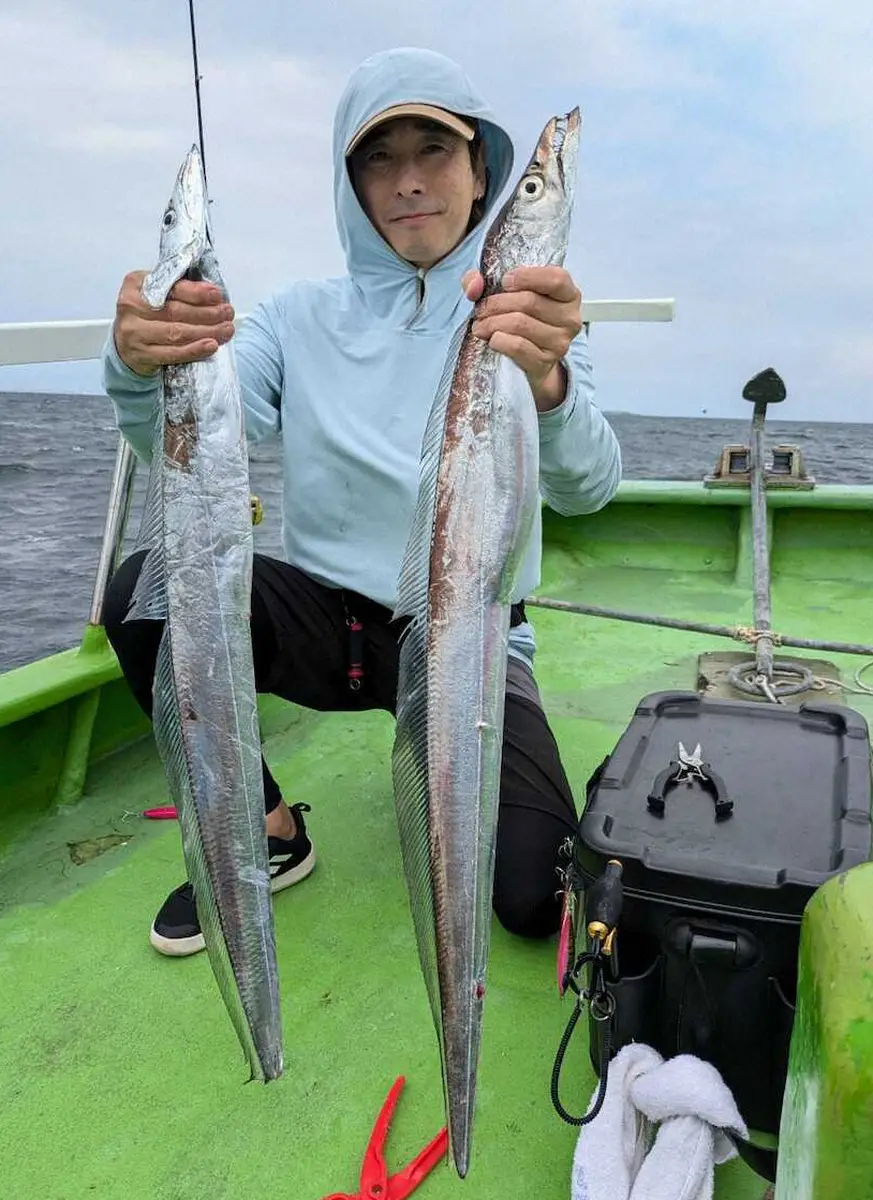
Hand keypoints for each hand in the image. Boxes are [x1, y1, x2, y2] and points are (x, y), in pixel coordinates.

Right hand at [112, 270, 235, 376]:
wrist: (126, 344)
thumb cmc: (148, 314)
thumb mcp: (158, 294)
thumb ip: (180, 289)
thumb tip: (213, 293)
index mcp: (136, 284)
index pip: (171, 287)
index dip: (197, 292)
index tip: (218, 295)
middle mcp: (131, 306)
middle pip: (176, 311)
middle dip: (207, 313)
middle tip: (228, 314)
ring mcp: (134, 332)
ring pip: (176, 332)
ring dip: (206, 331)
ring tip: (226, 330)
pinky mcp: (141, 354)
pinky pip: (172, 353)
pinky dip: (194, 350)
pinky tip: (211, 346)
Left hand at [462, 266, 582, 411]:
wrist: (531, 361)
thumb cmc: (523, 319)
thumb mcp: (509, 294)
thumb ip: (486, 281)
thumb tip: (473, 285)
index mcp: (568, 294)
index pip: (555, 279)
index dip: (527, 277)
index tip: (504, 281)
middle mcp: (570, 317)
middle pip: (529, 302)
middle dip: (497, 303)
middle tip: (480, 310)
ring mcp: (560, 342)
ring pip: (520, 324)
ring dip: (493, 323)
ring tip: (481, 326)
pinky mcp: (545, 361)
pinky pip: (518, 346)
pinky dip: (499, 340)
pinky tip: (491, 339)